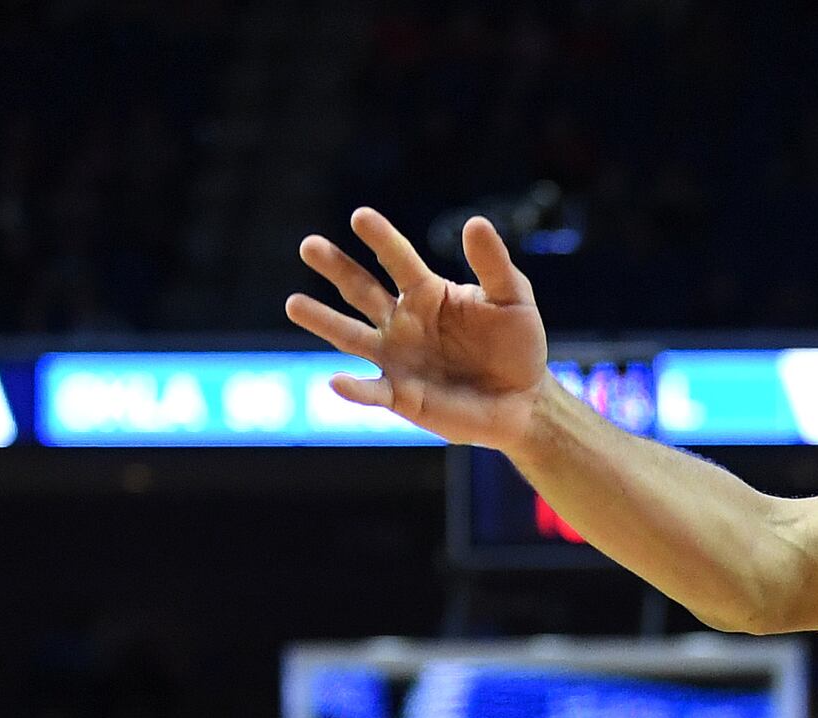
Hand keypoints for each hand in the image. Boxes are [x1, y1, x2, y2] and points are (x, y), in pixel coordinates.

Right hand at [286, 209, 553, 449]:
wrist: (524, 401)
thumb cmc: (517, 345)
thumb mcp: (513, 299)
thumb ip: (494, 265)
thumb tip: (475, 222)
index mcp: (426, 292)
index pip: (397, 258)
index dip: (380, 238)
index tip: (360, 217)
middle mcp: (402, 321)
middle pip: (360, 289)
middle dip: (336, 268)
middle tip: (309, 245)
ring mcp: (396, 358)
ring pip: (351, 336)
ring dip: (323, 320)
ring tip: (293, 303)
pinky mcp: (400, 396)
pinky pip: (372, 391)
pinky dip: (354, 389)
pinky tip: (337, 381)